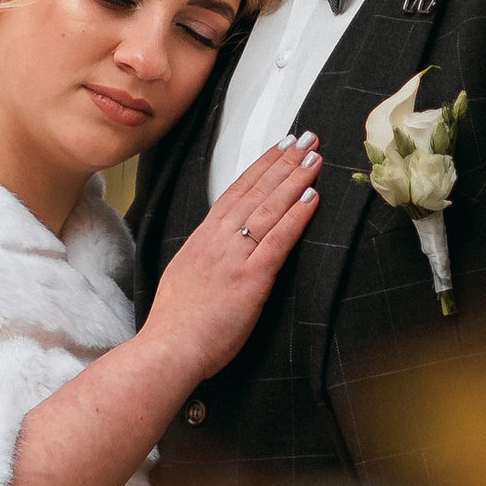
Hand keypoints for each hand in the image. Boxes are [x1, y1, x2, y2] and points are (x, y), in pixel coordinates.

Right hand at [142, 136, 320, 381]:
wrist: (169, 347)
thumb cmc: (177, 321)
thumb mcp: (186, 272)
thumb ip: (208, 254)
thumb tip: (222, 245)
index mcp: (204, 236)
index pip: (238, 190)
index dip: (262, 165)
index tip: (280, 145)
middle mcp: (219, 238)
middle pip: (257, 190)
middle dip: (284, 161)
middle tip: (307, 138)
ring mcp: (235, 255)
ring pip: (270, 207)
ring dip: (296, 179)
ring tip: (315, 158)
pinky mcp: (251, 278)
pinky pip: (279, 240)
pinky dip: (297, 215)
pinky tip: (313, 197)